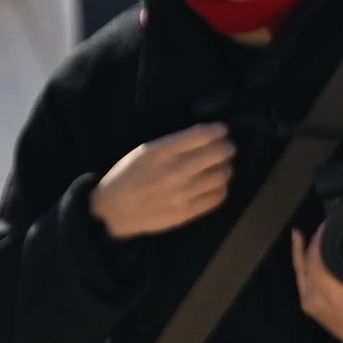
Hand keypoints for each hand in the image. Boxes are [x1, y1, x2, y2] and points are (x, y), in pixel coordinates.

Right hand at [91, 124, 234, 239]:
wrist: (114, 211)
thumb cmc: (128, 177)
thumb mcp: (144, 152)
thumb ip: (173, 144)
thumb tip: (205, 138)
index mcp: (161, 152)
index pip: (202, 135)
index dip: (219, 130)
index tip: (223, 130)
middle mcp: (174, 171)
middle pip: (219, 153)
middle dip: (228, 148)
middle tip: (227, 149)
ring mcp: (182, 193)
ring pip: (222, 176)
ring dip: (226, 168)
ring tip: (221, 168)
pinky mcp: (187, 212)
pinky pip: (218, 197)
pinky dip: (222, 188)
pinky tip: (215, 185)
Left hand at [293, 233, 342, 342]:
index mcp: (336, 297)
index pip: (316, 262)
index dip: (318, 241)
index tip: (328, 226)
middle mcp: (319, 301)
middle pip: (307, 264)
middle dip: (314, 243)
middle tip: (326, 226)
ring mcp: (312, 305)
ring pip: (301, 272)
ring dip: (303, 252)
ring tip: (304, 234)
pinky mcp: (311, 308)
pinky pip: (301, 281)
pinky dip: (300, 265)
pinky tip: (300, 249)